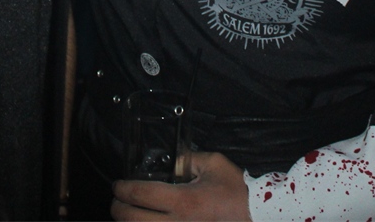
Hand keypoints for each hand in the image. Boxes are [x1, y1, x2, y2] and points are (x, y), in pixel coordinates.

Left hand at [111, 151, 251, 220]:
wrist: (259, 217)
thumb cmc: (237, 191)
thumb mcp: (213, 164)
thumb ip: (187, 159)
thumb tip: (171, 160)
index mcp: (184, 201)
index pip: (141, 194)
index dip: (123, 189)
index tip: (118, 186)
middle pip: (134, 221)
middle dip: (118, 210)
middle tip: (116, 202)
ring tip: (127, 216)